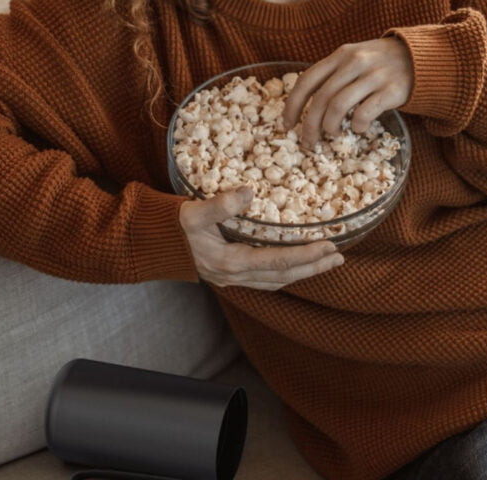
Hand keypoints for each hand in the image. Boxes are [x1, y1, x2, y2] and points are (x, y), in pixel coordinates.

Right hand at [179, 188, 343, 289]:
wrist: (147, 245)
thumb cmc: (169, 227)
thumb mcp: (191, 213)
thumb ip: (219, 205)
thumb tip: (248, 191)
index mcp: (229, 262)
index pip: (278, 262)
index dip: (306, 256)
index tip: (329, 246)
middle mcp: (235, 276)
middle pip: (284, 276)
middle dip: (313, 267)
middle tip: (339, 256)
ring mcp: (233, 278)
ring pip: (277, 280)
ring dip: (304, 272)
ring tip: (326, 261)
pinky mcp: (231, 275)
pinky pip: (266, 278)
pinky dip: (286, 272)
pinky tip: (297, 264)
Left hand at [283, 37, 412, 147]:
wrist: (419, 59)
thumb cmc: (380, 65)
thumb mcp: (354, 59)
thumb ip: (333, 75)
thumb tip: (307, 107)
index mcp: (340, 55)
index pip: (307, 81)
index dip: (293, 105)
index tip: (287, 125)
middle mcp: (354, 63)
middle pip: (321, 98)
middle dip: (310, 125)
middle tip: (308, 142)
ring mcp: (373, 76)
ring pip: (339, 106)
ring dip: (331, 126)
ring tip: (333, 135)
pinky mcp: (391, 91)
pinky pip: (365, 113)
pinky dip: (357, 125)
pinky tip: (358, 128)